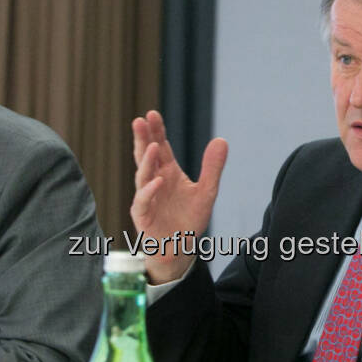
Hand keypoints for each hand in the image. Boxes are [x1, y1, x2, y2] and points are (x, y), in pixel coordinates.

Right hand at [130, 110, 228, 283]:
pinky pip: (143, 201)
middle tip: (139, 120)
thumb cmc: (189, 219)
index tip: (152, 113)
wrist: (180, 247)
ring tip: (151, 146)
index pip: (160, 146)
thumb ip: (212, 168)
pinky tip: (157, 181)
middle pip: (145, 156)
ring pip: (142, 176)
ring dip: (146, 161)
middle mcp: (154, 181)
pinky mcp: (143, 215)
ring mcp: (146, 197)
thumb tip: (222, 140)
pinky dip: (149, 191)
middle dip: (142, 138)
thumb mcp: (207, 191)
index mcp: (167, 172)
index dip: (156, 131)